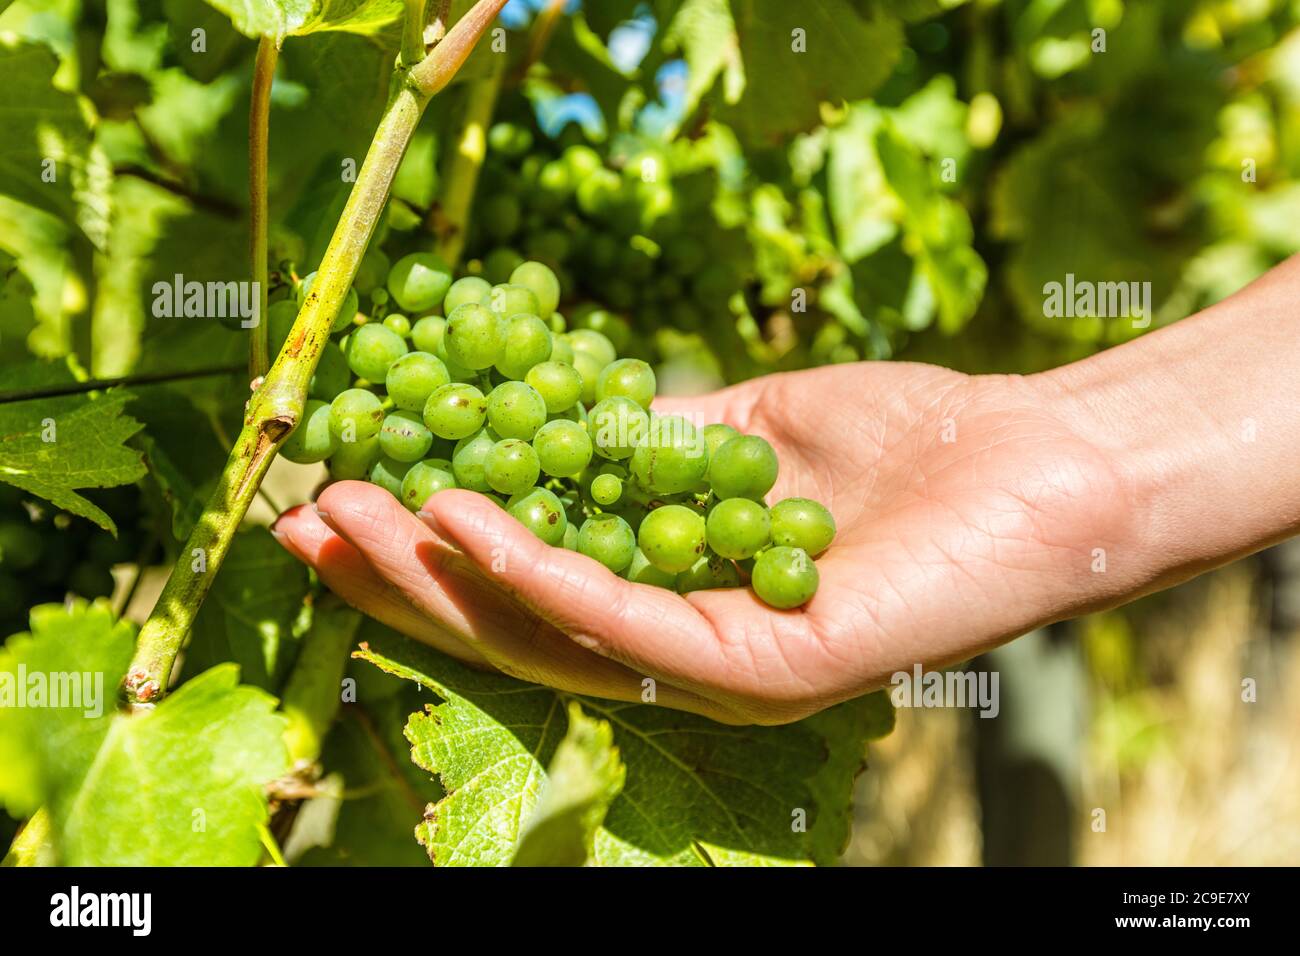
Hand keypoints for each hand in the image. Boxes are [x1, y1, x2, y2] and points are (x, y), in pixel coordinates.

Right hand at [273, 361, 1131, 723]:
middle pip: (513, 626)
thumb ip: (651, 446)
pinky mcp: (759, 679)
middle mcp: (682, 659)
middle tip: (303, 512)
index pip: (527, 588)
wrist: (1037, 462)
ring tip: (351, 508)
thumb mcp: (743, 433)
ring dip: (440, 573)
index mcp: (674, 604)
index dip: (428, 547)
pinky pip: (624, 628)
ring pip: (548, 639)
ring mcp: (716, 680)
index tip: (346, 486)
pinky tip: (463, 514)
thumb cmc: (903, 445)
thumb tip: (552, 418)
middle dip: (400, 573)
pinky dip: (537, 571)